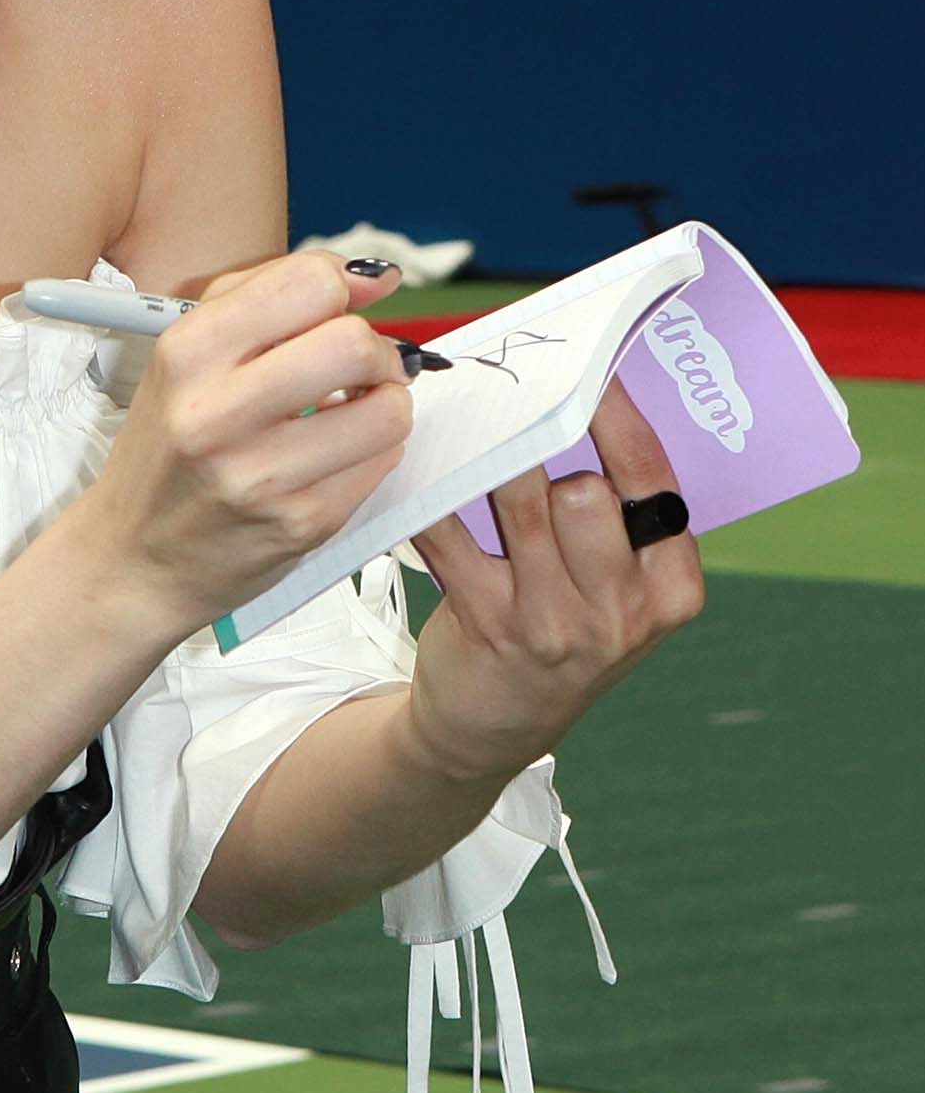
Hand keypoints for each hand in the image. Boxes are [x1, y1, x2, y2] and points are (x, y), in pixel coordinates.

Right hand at [71, 254, 412, 645]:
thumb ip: (274, 293)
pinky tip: (334, 454)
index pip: (308, 283)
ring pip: (387, 409)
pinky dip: (373, 449)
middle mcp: (217, 413)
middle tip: (362, 364)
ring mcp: (261, 475)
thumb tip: (378, 278)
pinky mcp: (302, 523)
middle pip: (352, 343)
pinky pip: (384, 462)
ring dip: (385, 402)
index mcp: (187, 353)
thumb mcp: (190, 354)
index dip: (342, 288)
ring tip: (352, 411)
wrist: (137, 556)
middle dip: (375, 348)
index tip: (344, 306)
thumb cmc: (170, 447)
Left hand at [406, 379, 705, 783]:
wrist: (492, 730)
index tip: (593, 363)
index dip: (620, 413)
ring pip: (521, 503)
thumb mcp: (615, 589)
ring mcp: (556, 624)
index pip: (654, 478)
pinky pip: (453, 537)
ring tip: (471, 428)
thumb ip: (620, 515)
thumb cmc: (559, 631)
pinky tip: (421, 476)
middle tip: (518, 413)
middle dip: (550, 446)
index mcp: (670, 587)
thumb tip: (589, 397)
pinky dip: (433, 499)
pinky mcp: (489, 626)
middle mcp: (622, 610)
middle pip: (589, 491)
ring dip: (492, 460)